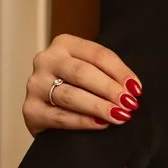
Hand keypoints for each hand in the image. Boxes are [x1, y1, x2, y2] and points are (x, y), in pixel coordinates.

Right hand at [23, 32, 141, 137]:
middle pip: (82, 73)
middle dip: (110, 89)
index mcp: (64, 44)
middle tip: (129, 103)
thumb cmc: (75, 88)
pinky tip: (100, 124)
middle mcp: (46, 60)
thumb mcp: (90, 72)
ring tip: (119, 115)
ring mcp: (36, 85)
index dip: (120, 72)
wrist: (48, 112)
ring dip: (99, 106)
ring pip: (71, 95)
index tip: (136, 88)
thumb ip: (106, 74)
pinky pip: (60, 117)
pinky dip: (83, 121)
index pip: (97, 54)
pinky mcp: (31, 110)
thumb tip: (132, 90)